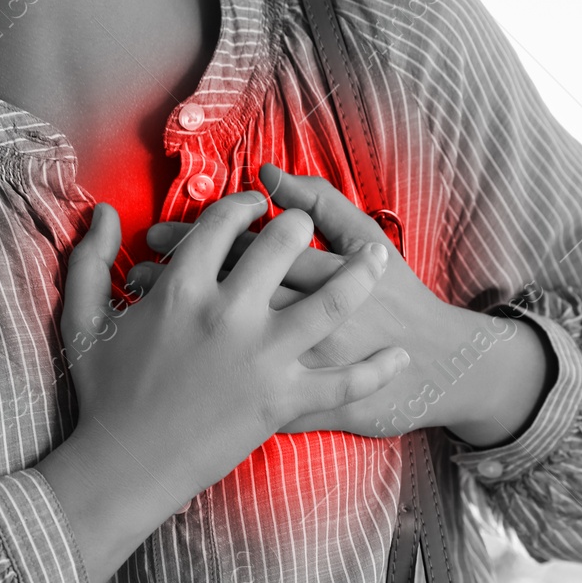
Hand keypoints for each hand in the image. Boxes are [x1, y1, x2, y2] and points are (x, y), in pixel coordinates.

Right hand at [36, 193, 408, 582]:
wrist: (125, 466)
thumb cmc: (103, 394)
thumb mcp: (84, 320)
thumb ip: (90, 260)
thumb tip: (105, 212)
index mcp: (184, 288)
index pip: (225, 223)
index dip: (243, 207)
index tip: (255, 207)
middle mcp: (230, 313)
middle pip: (283, 244)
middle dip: (299, 226)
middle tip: (308, 228)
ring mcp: (263, 357)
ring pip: (330, 300)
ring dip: (360, 274)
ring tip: (378, 259)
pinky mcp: (284, 400)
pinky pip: (344, 382)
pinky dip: (376, 370)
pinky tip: (398, 355)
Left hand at [129, 165, 551, 444]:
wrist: (441, 366)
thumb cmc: (402, 299)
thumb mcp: (367, 239)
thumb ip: (322, 202)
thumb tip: (268, 173)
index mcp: (307, 275)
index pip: (231, 249)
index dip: (187, 239)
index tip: (158, 234)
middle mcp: (290, 321)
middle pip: (211, 294)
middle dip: (168, 278)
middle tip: (140, 268)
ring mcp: (290, 369)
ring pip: (213, 346)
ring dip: (173, 326)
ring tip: (147, 308)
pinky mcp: (294, 409)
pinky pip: (235, 399)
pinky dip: (199, 387)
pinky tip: (173, 369)